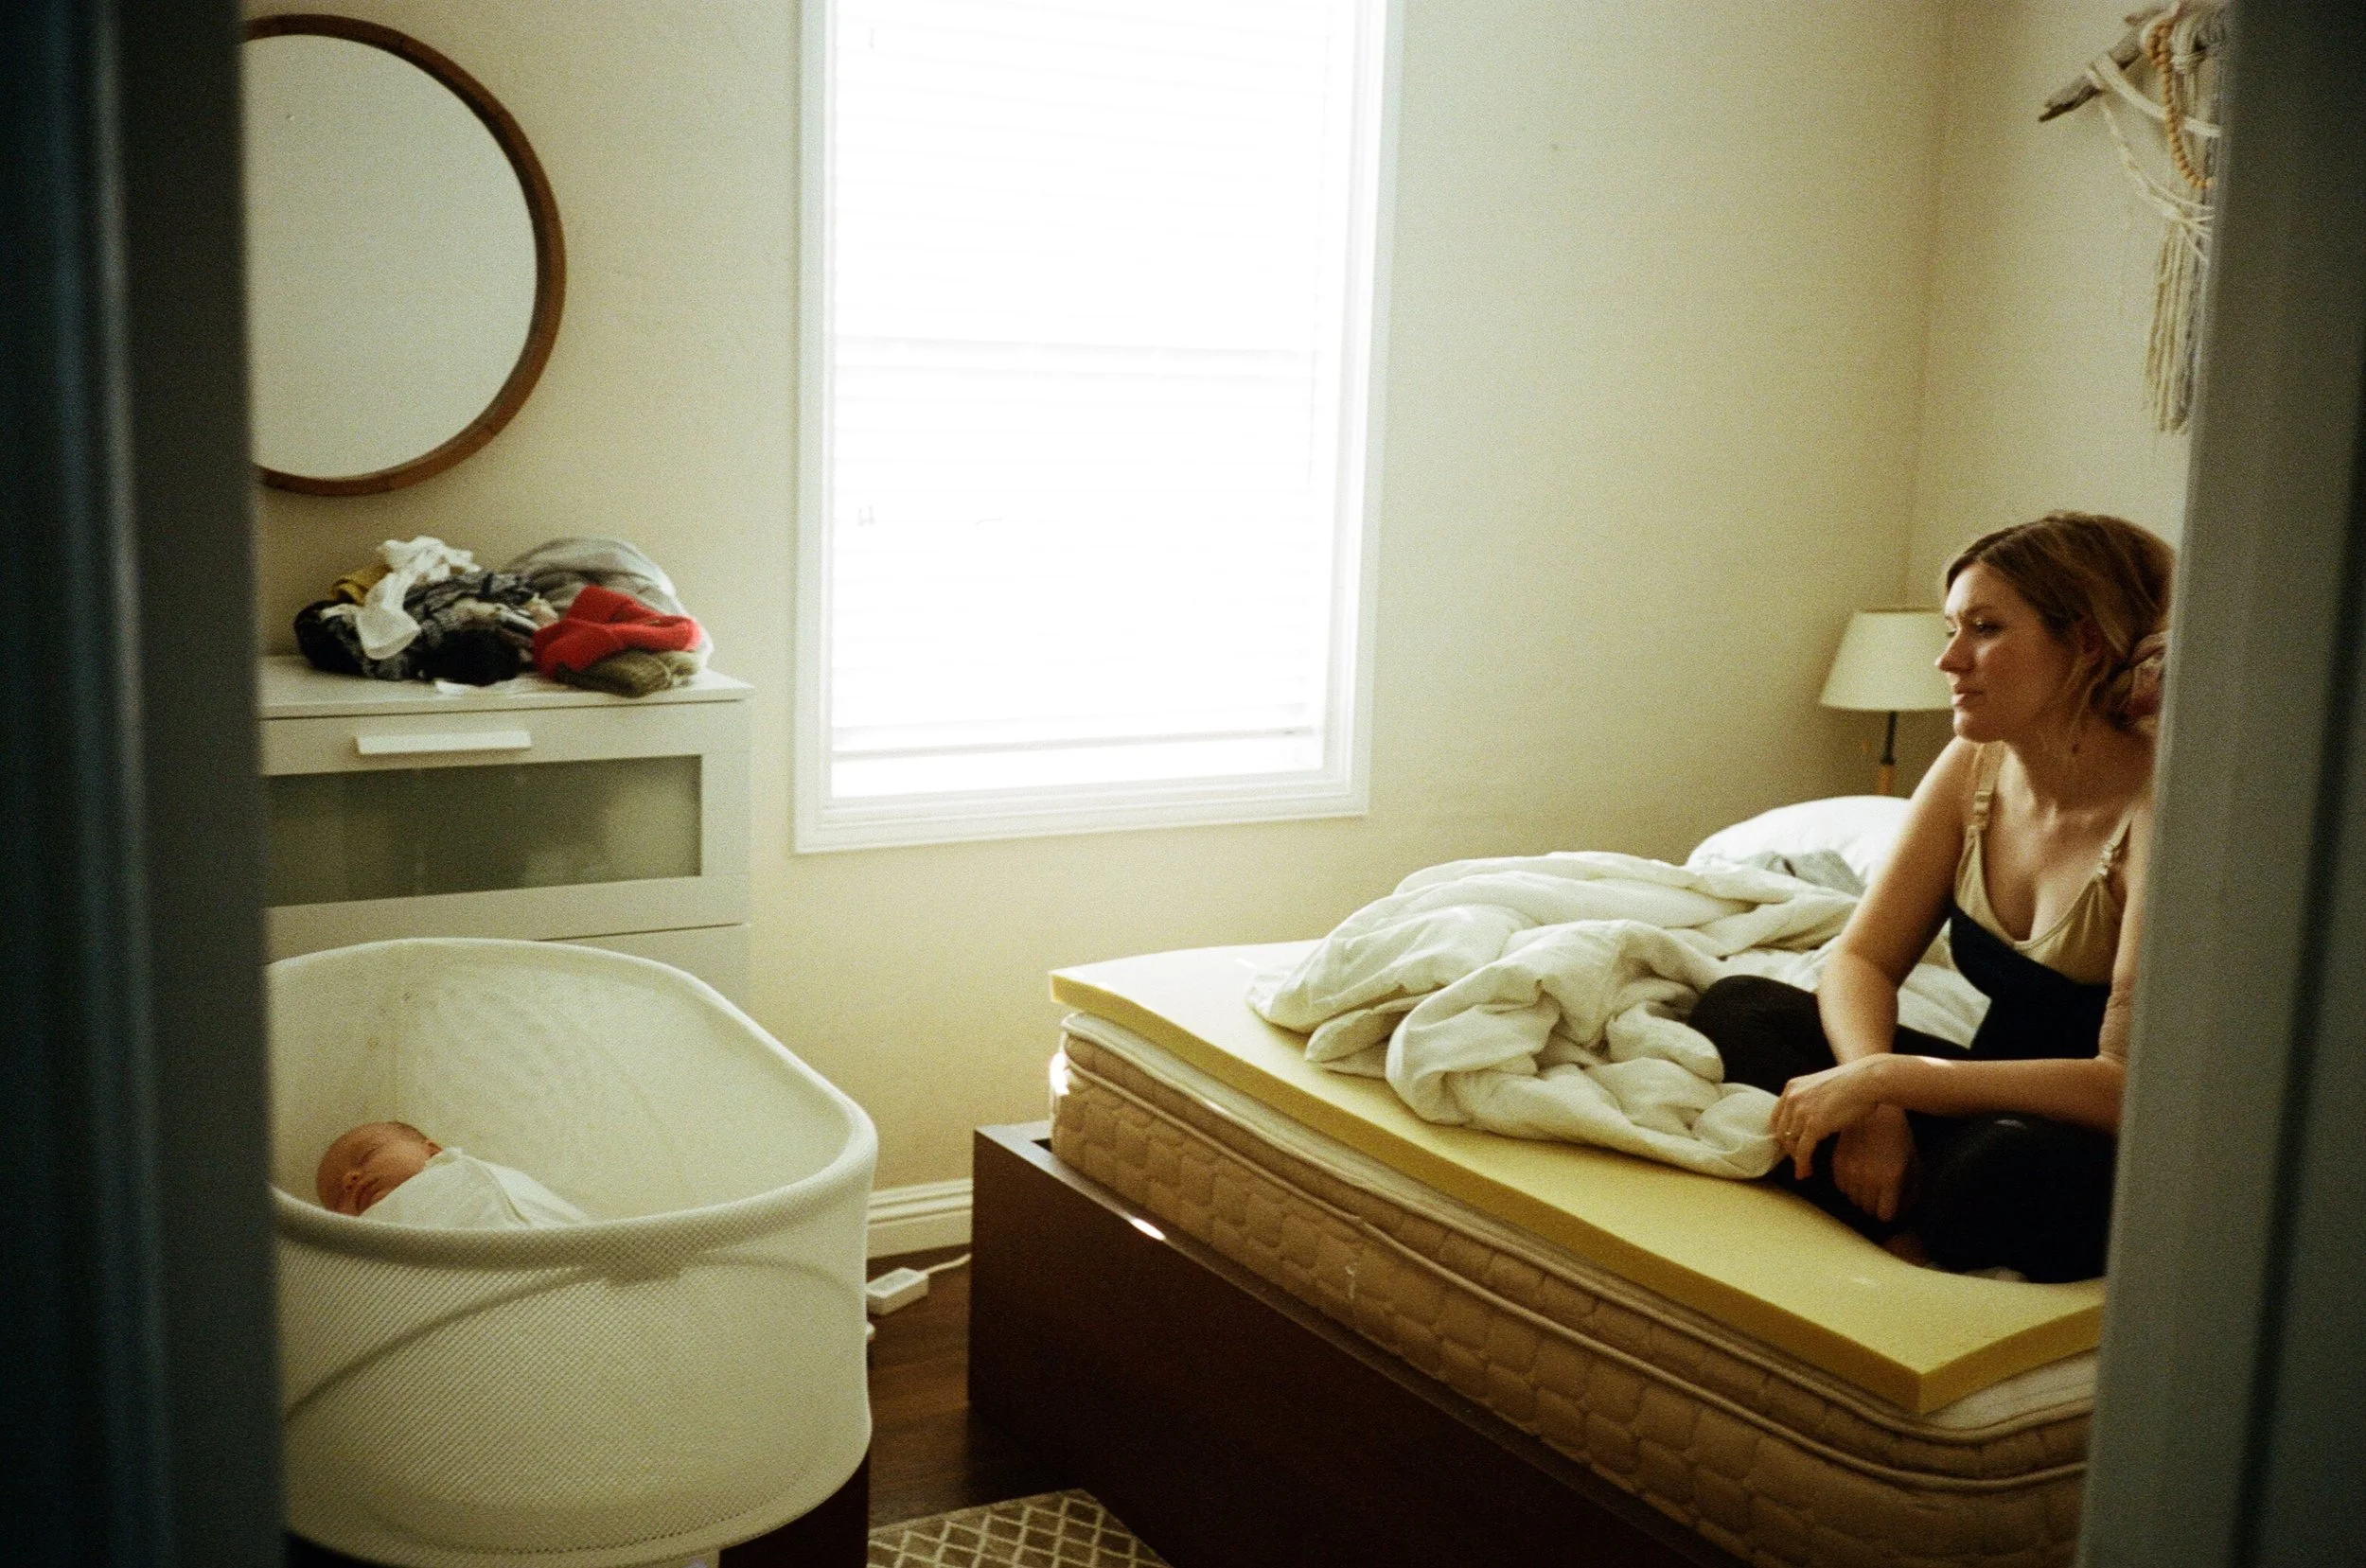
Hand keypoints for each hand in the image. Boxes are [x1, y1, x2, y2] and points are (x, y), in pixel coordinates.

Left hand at [1772, 1055, 1894, 1183]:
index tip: (1790, 1145)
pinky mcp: (1814, 1125)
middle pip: (1782, 1131)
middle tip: (1800, 1159)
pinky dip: (1802, 1164)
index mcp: (1792, 1087)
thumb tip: (1814, 1117)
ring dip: (1797, 1159)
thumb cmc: (1855, 1083)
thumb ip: (1812, 1099)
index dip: (1783, 1134)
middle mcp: (1792, 1098)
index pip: (1777, 1117)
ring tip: (1805, 1169)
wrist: (1867, 1080)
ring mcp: (1801, 1112)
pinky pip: (1802, 1151)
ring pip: (1790, 1143)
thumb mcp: (1823, 1086)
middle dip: (1790, 1148)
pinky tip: (1806, 1172)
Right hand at [1831, 1105, 1913, 1222]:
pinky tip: (1857, 1174)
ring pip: (1852, 1198)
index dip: (1890, 1212)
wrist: (1876, 1109)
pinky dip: (1848, 1184)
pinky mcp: (1837, 1160)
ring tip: (1869, 1182)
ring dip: (1861, 1195)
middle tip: (1881, 1194)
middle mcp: (1868, 1177)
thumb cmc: (1900, 1136)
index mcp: (1891, 1178)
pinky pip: (1841, 1185)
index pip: (1885, 1215)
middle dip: (1876, 1204)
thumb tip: (1906, 1209)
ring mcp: (1850, 1169)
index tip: (1892, 1206)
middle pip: (1867, 1208)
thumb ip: (1912, 1189)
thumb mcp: (1913, 1162)